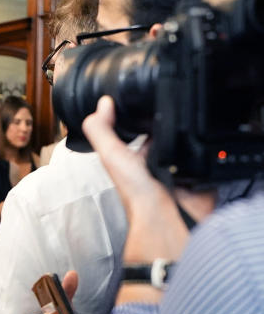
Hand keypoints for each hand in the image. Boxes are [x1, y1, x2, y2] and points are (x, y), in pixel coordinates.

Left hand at [82, 96, 212, 265]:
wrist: (168, 215)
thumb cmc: (137, 193)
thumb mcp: (112, 155)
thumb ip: (102, 130)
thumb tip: (102, 103)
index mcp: (135, 159)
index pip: (142, 132)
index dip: (146, 117)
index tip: (150, 98)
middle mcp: (157, 164)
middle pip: (169, 137)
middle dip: (175, 125)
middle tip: (179, 109)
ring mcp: (181, 172)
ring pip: (190, 146)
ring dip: (193, 137)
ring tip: (193, 126)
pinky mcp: (202, 177)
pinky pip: (211, 159)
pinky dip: (210, 152)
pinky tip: (208, 144)